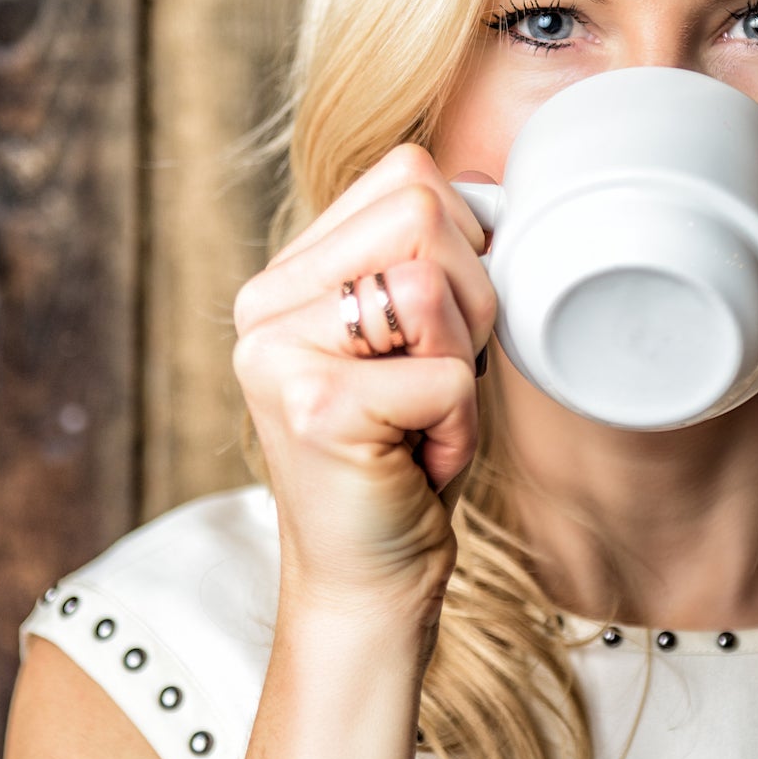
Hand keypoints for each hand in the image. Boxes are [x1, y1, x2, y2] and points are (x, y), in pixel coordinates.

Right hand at [232, 144, 496, 620]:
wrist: (368, 584)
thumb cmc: (405, 456)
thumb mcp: (413, 338)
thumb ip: (425, 257)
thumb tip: (495, 190)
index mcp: (286, 273)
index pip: (407, 174)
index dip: (463, 249)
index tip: (434, 337)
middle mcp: (262, 302)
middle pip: (423, 212)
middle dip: (471, 302)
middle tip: (433, 383)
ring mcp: (278, 352)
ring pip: (434, 284)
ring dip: (462, 365)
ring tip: (421, 419)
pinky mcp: (314, 406)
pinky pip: (447, 375)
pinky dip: (460, 428)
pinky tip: (418, 460)